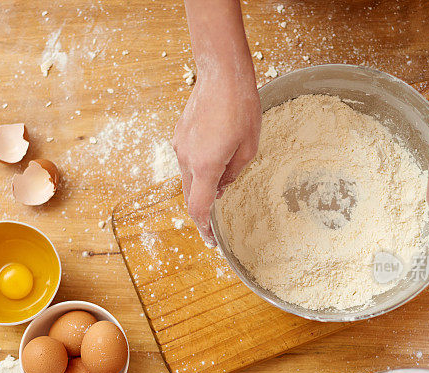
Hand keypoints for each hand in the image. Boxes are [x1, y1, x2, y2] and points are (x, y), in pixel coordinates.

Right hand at [173, 68, 260, 245]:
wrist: (221, 74)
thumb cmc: (241, 107)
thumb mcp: (249, 148)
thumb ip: (234, 174)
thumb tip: (222, 189)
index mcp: (206, 165)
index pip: (199, 208)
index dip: (205, 229)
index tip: (211, 241)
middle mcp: (187, 158)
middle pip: (190, 196)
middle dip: (202, 211)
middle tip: (215, 222)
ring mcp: (180, 146)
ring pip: (188, 179)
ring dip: (201, 187)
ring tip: (220, 184)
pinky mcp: (179, 135)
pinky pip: (187, 161)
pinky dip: (198, 170)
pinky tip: (214, 160)